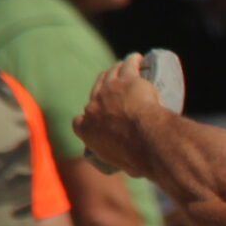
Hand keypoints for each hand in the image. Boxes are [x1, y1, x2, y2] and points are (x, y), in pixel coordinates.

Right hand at [74, 55, 164, 179]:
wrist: (145, 138)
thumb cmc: (136, 156)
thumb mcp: (121, 164)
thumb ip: (121, 161)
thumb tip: (133, 167)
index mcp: (85, 129)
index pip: (79, 121)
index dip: (88, 118)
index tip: (98, 119)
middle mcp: (92, 106)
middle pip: (95, 92)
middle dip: (103, 90)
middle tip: (115, 91)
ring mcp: (109, 90)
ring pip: (110, 75)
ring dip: (116, 70)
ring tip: (125, 68)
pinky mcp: (127, 80)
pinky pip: (128, 65)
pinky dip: (132, 61)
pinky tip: (138, 59)